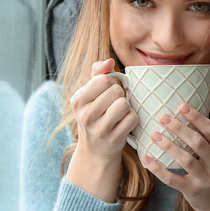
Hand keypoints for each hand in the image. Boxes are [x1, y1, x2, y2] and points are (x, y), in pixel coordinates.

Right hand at [63, 58, 137, 203]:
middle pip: (115, 91)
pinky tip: (124, 123)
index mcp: (78, 100)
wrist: (95, 149)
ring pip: (124, 104)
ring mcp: (99, 129)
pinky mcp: (114, 139)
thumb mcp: (89, 94)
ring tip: (119, 112)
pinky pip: (132, 118)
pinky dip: (132, 118)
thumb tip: (109, 61)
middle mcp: (85, 115)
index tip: (106, 92)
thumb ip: (98, 73)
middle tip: (113, 104)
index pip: (102, 79)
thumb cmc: (95, 115)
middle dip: (119, 94)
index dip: (110, 83)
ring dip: (126, 106)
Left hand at [140, 104, 209, 210]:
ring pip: (186, 160)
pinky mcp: (192, 191)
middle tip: (163, 117)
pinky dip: (158, 169)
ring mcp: (205, 179)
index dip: (197, 117)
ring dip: (169, 146)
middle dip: (180, 129)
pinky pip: (173, 179)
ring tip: (154, 135)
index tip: (181, 106)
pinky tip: (146, 158)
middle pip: (198, 143)